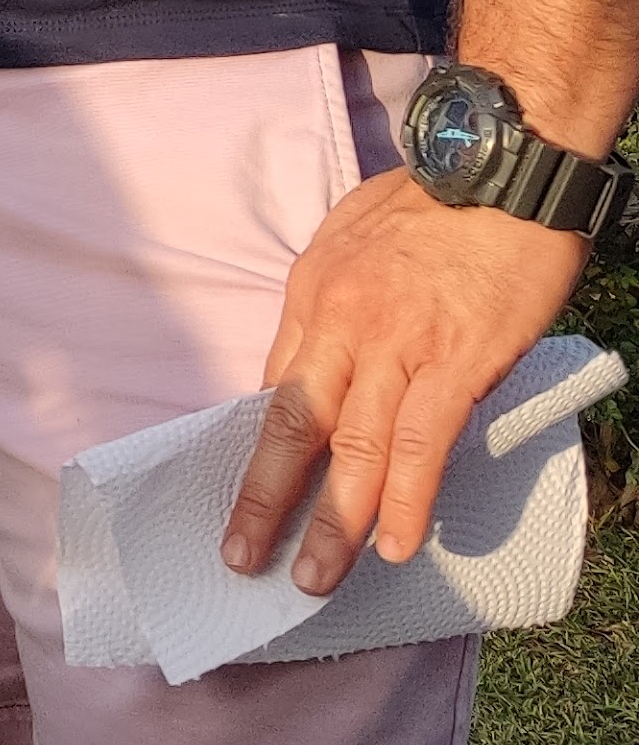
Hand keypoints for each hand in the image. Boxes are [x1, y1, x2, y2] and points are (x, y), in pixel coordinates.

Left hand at [219, 167, 590, 587]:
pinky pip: (423, 442)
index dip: (258, 452)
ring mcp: (398, 345)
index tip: (244, 498)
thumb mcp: (351, 237)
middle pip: (292, 426)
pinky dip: (406, 498)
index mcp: (312, 294)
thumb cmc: (433, 199)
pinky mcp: (456, 361)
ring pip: (353, 448)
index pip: (273, 388)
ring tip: (315, 578)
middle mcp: (341, 323)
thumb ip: (334, 300)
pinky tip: (396, 542)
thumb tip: (323, 359)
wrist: (501, 167)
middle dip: (265, 500)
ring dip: (333, 521)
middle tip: (244, 558)